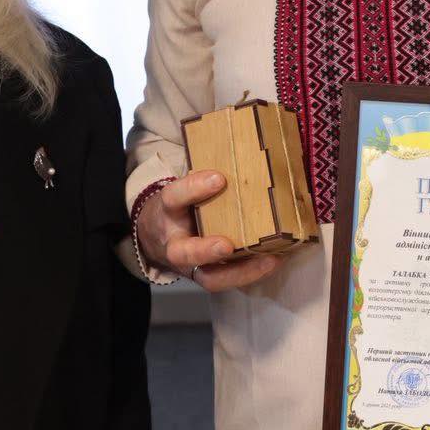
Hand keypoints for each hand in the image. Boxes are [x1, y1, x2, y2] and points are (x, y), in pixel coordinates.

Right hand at [132, 170, 284, 292]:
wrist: (154, 236)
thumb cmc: (177, 206)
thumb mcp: (181, 188)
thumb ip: (203, 179)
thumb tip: (246, 148)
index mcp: (165, 210)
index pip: (174, 197)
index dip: (193, 188)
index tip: (219, 178)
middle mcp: (173, 242)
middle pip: (182, 252)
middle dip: (205, 250)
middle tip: (227, 245)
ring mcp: (189, 264)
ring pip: (208, 277)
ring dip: (240, 271)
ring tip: (270, 259)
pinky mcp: (205, 275)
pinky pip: (226, 280)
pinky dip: (251, 273)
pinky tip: (275, 260)